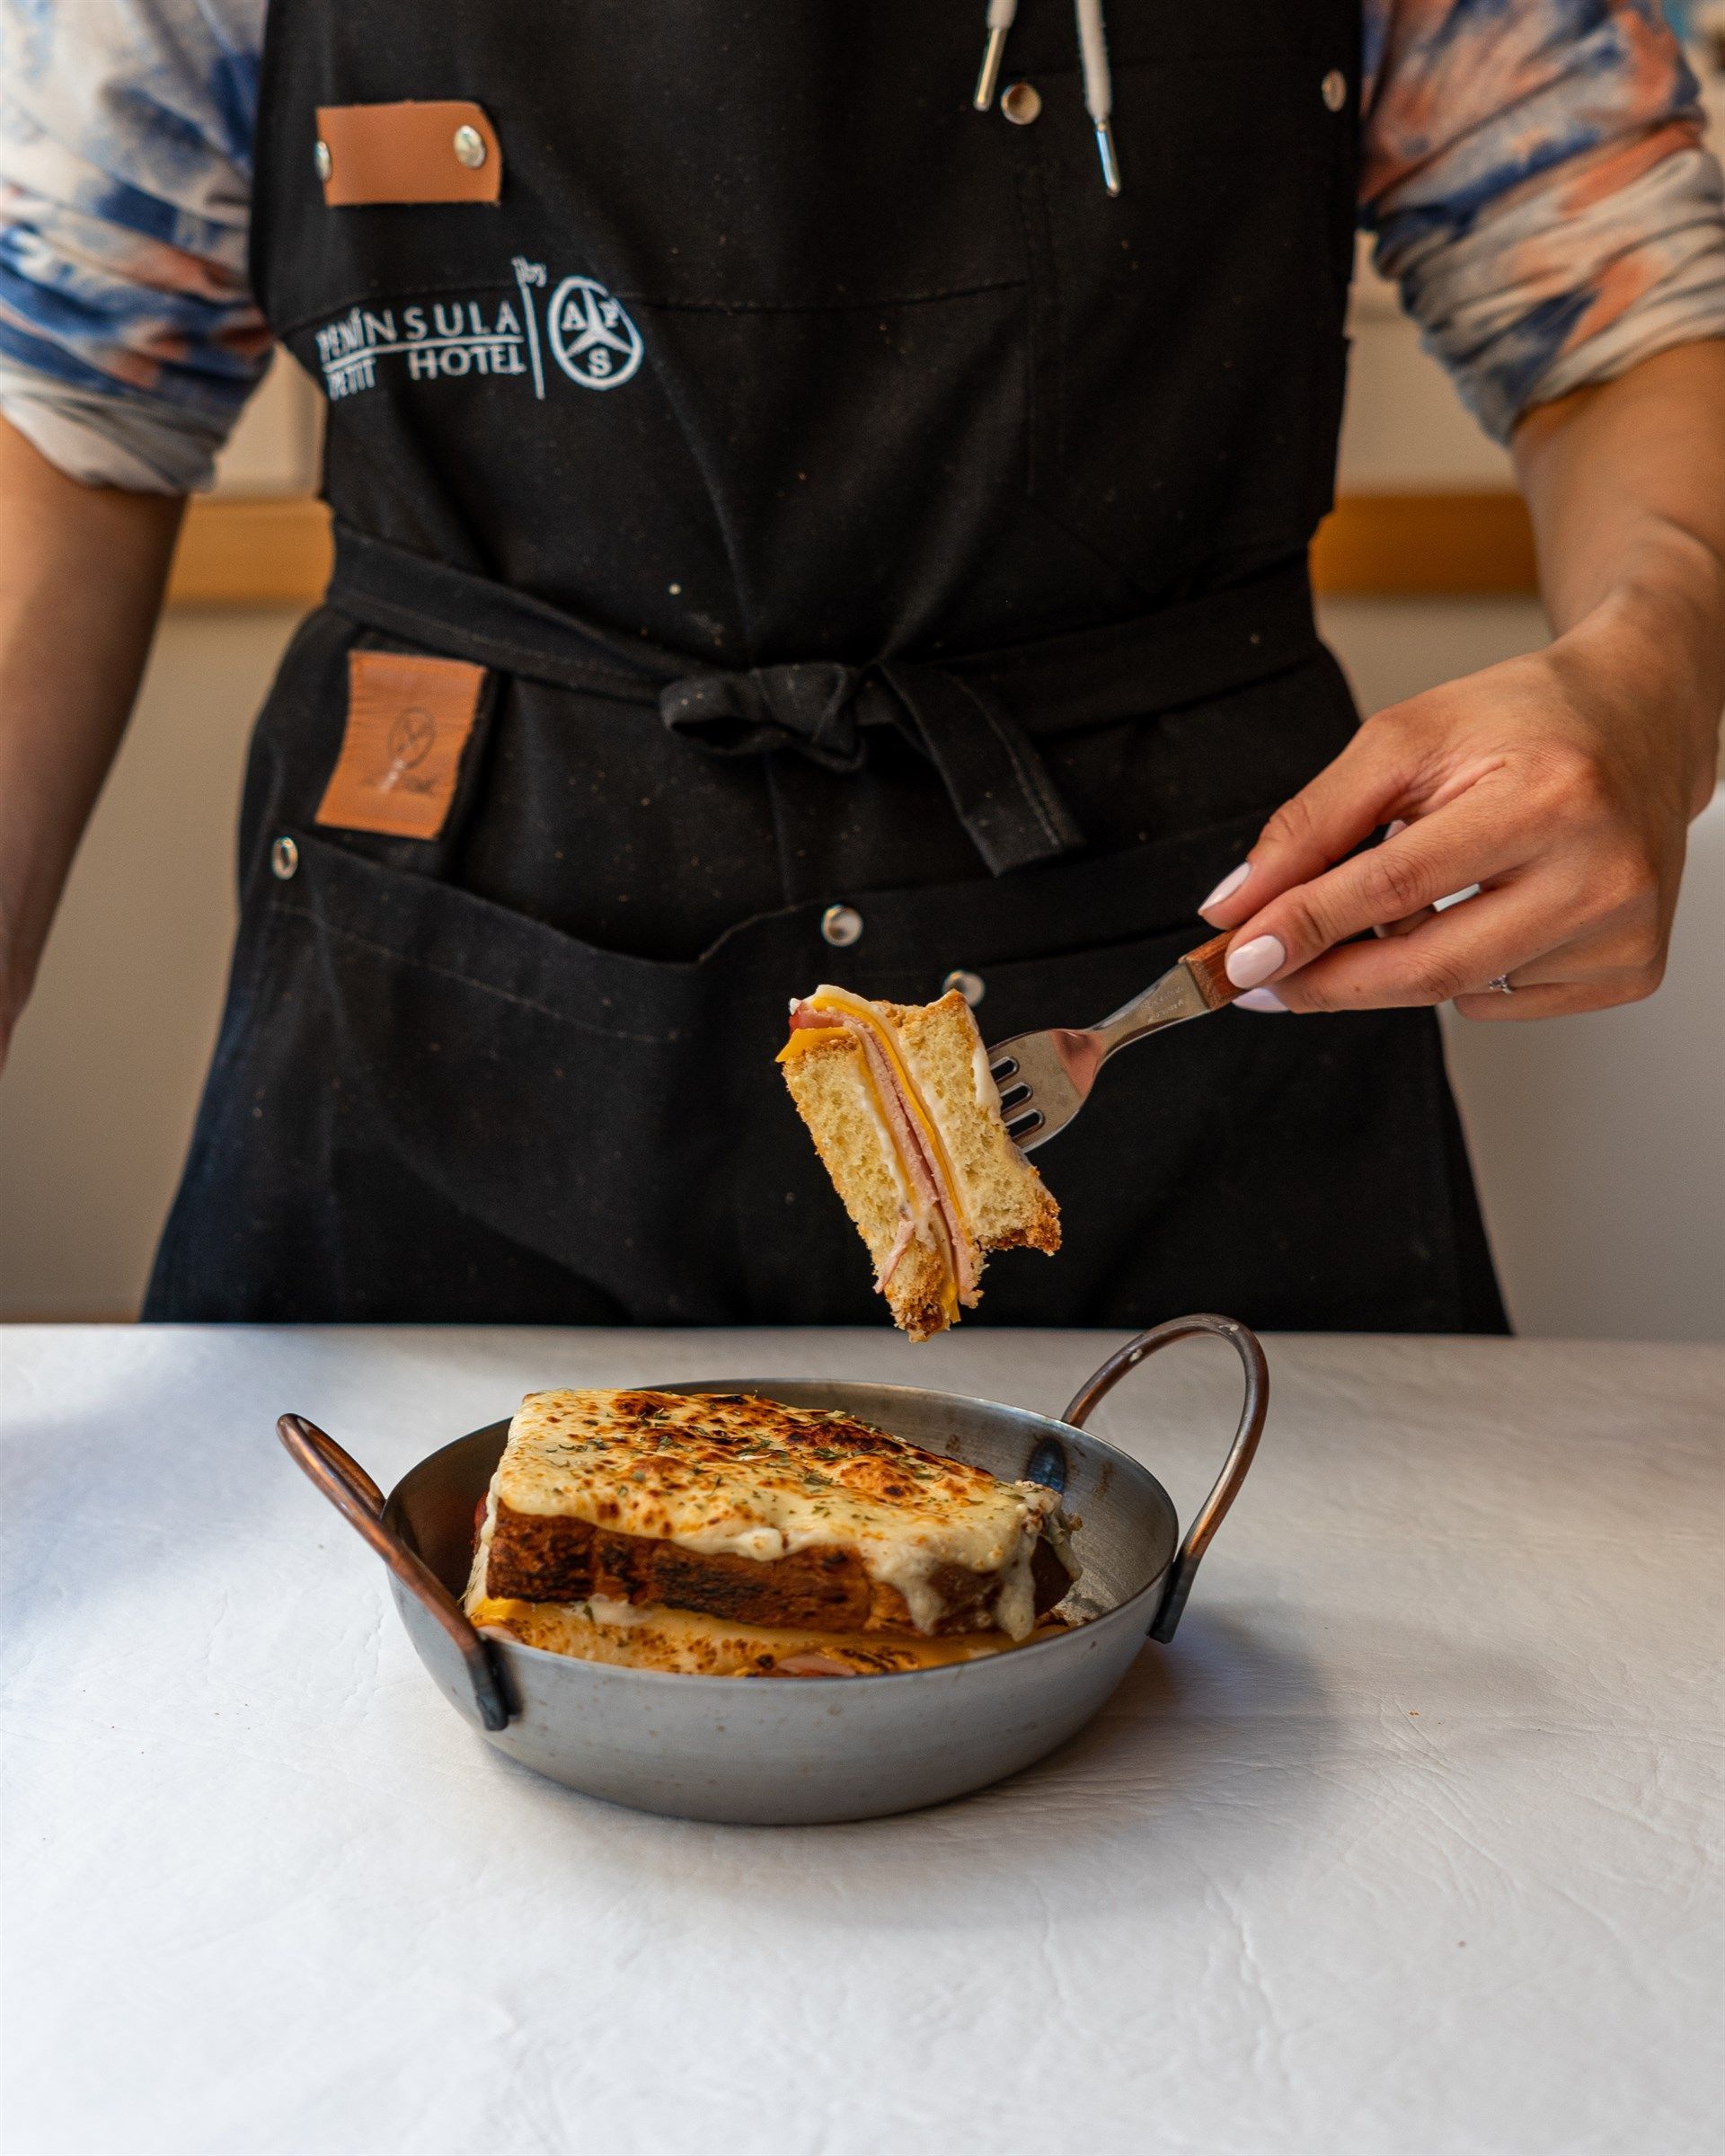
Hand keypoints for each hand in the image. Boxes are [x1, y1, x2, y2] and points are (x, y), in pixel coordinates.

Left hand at [1197, 606, 1718, 1020]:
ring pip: (1457, 991)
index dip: (1304, 927)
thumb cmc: (1523, 723)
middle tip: (1263, 977)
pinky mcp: (1633, 967)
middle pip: (1428, 962)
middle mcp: (1602, 869)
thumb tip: (1234, 907)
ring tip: (1412, 894)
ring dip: (1395, 963)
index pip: (1396, 884)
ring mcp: (1625, 928)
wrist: (1641, 721)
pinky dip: (1462, 971)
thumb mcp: (1404, 741)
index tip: (1238, 959)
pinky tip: (1484, 910)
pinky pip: (1501, 1003)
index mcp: (1550, 795)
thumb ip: (1312, 823)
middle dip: (1327, 979)